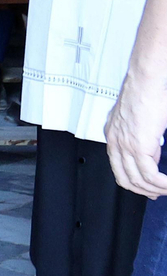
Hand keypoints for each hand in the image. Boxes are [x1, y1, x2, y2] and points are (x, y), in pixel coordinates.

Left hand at [107, 72, 166, 197]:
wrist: (145, 82)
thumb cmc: (146, 94)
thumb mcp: (141, 121)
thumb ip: (143, 138)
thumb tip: (152, 154)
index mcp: (113, 135)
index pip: (118, 167)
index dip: (134, 182)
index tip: (148, 188)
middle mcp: (114, 142)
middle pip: (124, 179)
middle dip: (143, 190)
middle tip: (159, 193)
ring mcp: (124, 145)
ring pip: (137, 181)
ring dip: (156, 189)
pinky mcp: (137, 146)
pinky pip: (149, 175)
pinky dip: (162, 184)